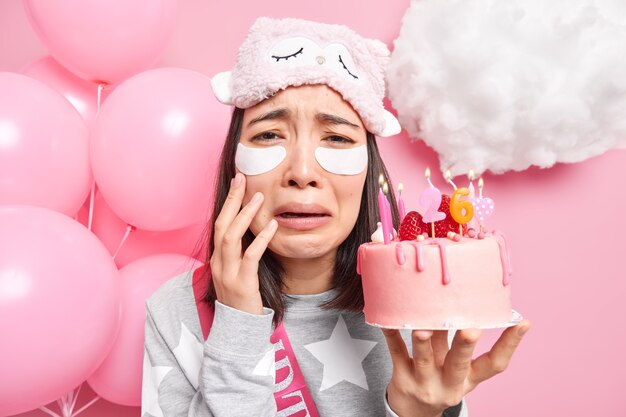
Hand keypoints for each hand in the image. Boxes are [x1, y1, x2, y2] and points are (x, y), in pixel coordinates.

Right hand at [210, 172, 277, 314]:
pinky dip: (261, 239)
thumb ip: (242, 253)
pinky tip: (273, 226)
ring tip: (258, 198)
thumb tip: (255, 231)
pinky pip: (250, 256)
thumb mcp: (237, 272)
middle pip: (221, 224)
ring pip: (231, 237)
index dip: (228, 203)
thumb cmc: (242, 300)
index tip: (238, 183)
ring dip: (244, 215)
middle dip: (231, 200)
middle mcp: (218, 263)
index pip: (219, 224)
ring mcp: (227, 273)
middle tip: (242, 179)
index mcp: (217, 259)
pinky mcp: (242, 284)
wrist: (237, 331)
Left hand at [382, 320, 530, 416]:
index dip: (510, 344)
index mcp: (469, 379)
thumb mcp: (456, 367)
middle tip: (471, 329)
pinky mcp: (401, 377)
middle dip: (464, 345)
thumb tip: (470, 301)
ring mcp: (424, 381)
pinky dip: (392, 336)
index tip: (522, 322)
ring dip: (424, 341)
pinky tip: (387, 321)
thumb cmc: (439, 378)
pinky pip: (396, 353)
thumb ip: (459, 342)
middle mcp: (449, 382)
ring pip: (424, 358)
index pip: (494, 364)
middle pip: (458, 363)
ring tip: (423, 327)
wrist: (413, 411)